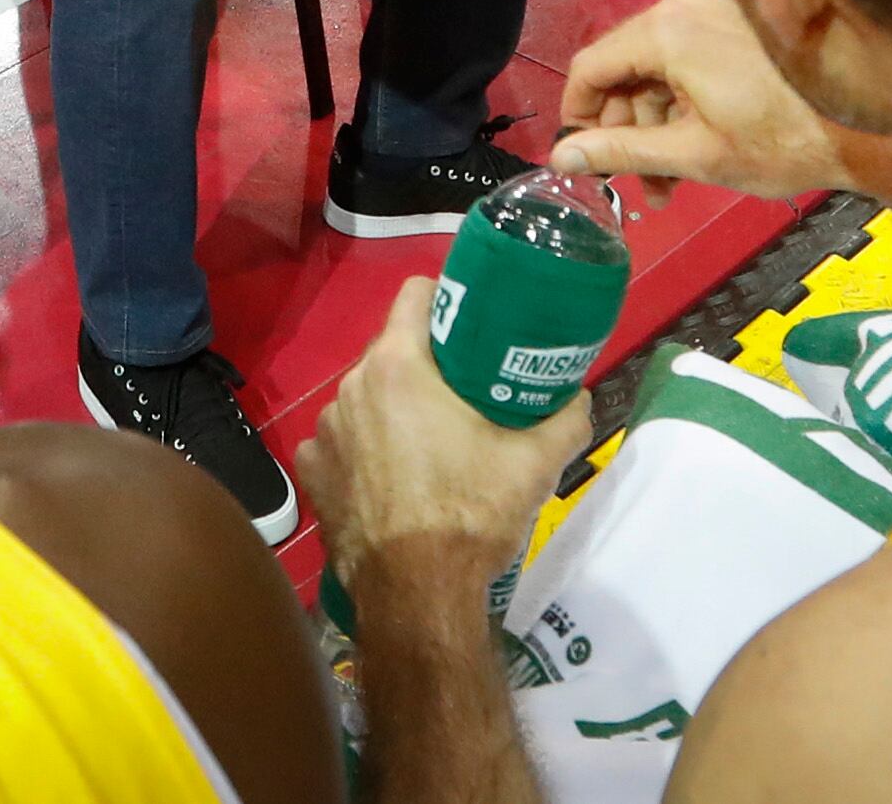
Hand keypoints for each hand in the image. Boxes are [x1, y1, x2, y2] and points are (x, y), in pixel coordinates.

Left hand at [298, 275, 591, 595]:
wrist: (418, 595)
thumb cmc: (471, 514)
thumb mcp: (535, 464)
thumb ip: (566, 419)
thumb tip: (579, 397)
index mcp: (397, 366)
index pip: (415, 295)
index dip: (448, 301)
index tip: (473, 326)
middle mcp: (350, 388)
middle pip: (391, 351)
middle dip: (425, 365)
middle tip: (464, 393)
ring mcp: (324, 433)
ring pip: (365, 400)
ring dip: (391, 411)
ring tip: (429, 445)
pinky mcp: (312, 475)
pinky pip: (340, 445)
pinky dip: (362, 453)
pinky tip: (388, 482)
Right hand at [553, 0, 848, 200]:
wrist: (863, 127)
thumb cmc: (778, 142)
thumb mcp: (692, 154)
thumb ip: (621, 150)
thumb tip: (560, 156)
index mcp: (667, 29)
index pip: (592, 66)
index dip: (578, 115)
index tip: (580, 157)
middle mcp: (684, 4)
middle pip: (625, 68)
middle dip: (626, 129)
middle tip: (639, 185)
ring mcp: (713, 7)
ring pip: (656, 68)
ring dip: (655, 123)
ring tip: (670, 185)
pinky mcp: (737, 20)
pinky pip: (686, 58)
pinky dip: (681, 101)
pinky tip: (694, 148)